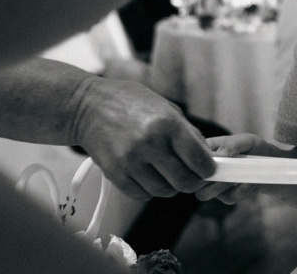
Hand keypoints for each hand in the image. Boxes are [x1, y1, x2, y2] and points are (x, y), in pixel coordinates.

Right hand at [72, 76, 214, 199]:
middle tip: (192, 176)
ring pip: (164, 191)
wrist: (88, 107)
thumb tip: (206, 156)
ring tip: (169, 173)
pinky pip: (142, 194)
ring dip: (171, 187)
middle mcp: (150, 144)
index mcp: (167, 124)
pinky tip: (150, 175)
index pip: (199, 159)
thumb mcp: (166, 107)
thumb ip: (187, 132)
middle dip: (193, 181)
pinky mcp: (115, 174)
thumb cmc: (130, 102)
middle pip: (184, 181)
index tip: (209, 170)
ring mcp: (130, 161)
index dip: (209, 169)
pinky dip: (150, 190)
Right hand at [193, 133, 271, 204]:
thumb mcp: (247, 140)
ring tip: (237, 175)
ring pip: (203, 194)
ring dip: (220, 186)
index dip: (197, 161)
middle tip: (226, 168)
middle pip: (191, 180)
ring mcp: (215, 185)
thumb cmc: (255, 148)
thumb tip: (219, 156)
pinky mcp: (228, 196)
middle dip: (206, 177)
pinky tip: (248, 182)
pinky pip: (227, 199)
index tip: (218, 158)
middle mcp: (206, 169)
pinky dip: (239, 191)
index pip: (190, 157)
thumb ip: (232, 144)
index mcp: (206, 150)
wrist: (273, 165)